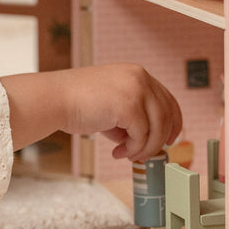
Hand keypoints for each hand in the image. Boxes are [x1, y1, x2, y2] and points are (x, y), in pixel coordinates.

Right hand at [1, 63, 183, 162]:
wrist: (54, 99)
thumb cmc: (76, 102)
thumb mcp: (111, 105)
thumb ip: (130, 117)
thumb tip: (145, 141)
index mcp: (136, 73)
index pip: (167, 98)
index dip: (173, 122)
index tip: (170, 139)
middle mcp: (140, 77)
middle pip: (167, 114)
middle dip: (159, 139)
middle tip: (144, 154)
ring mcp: (136, 90)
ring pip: (157, 127)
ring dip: (145, 147)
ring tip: (128, 155)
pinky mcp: (128, 105)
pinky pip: (142, 135)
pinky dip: (133, 149)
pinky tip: (117, 152)